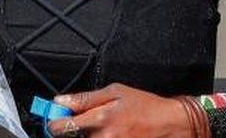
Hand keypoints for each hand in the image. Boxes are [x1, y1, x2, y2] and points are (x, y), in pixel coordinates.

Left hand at [47, 83, 191, 137]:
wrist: (171, 125)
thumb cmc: (146, 106)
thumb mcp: (116, 92)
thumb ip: (86, 98)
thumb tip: (60, 101)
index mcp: (101, 119)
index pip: (61, 128)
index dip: (54, 123)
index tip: (56, 119)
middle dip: (73, 131)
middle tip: (86, 122)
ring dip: (87, 136)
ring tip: (105, 128)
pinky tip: (111, 133)